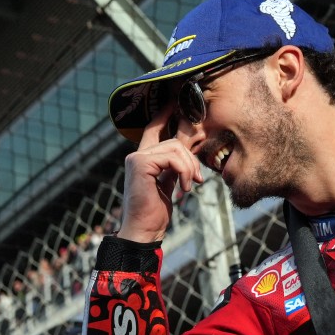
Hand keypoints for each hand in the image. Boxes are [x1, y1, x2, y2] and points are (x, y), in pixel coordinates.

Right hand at [119, 106, 203, 242]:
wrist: (144, 230)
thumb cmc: (155, 212)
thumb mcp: (167, 184)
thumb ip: (173, 167)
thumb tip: (187, 157)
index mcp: (142, 159)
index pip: (154, 128)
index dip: (165, 114)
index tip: (175, 104)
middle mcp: (136, 155)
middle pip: (173, 140)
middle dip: (191, 158)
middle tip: (197, 178)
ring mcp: (136, 158)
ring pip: (175, 148)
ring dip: (189, 167)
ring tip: (189, 186)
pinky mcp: (140, 164)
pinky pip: (173, 158)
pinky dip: (184, 172)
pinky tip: (183, 189)